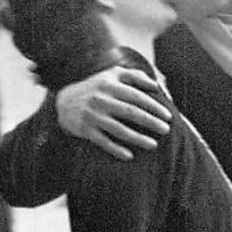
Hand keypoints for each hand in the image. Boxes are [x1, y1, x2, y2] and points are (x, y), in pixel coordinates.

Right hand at [56, 67, 170, 159]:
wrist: (63, 102)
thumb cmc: (95, 87)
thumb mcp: (111, 75)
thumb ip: (134, 76)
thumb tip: (156, 85)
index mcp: (109, 85)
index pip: (136, 96)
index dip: (154, 106)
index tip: (168, 116)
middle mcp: (101, 99)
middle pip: (130, 112)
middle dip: (151, 122)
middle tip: (166, 130)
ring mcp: (93, 116)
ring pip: (119, 129)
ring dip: (138, 138)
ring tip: (154, 144)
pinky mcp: (85, 130)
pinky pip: (103, 142)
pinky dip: (116, 150)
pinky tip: (130, 156)